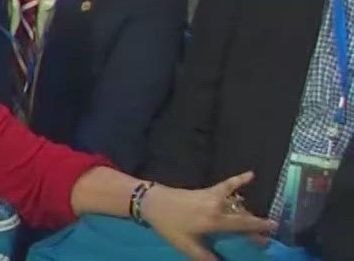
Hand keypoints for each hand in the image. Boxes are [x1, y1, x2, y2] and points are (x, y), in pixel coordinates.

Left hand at [139, 172, 274, 260]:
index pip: (243, 225)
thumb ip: (204, 257)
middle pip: (243, 216)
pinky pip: (226, 185)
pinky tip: (251, 175)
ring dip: (248, 212)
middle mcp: (218, 207)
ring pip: (237, 204)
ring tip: (258, 221)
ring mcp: (213, 196)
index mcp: (214, 221)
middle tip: (265, 236)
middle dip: (255, 225)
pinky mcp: (207, 190)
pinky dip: (238, 180)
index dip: (259, 229)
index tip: (275, 230)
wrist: (152, 201)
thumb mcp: (186, 245)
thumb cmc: (168, 224)